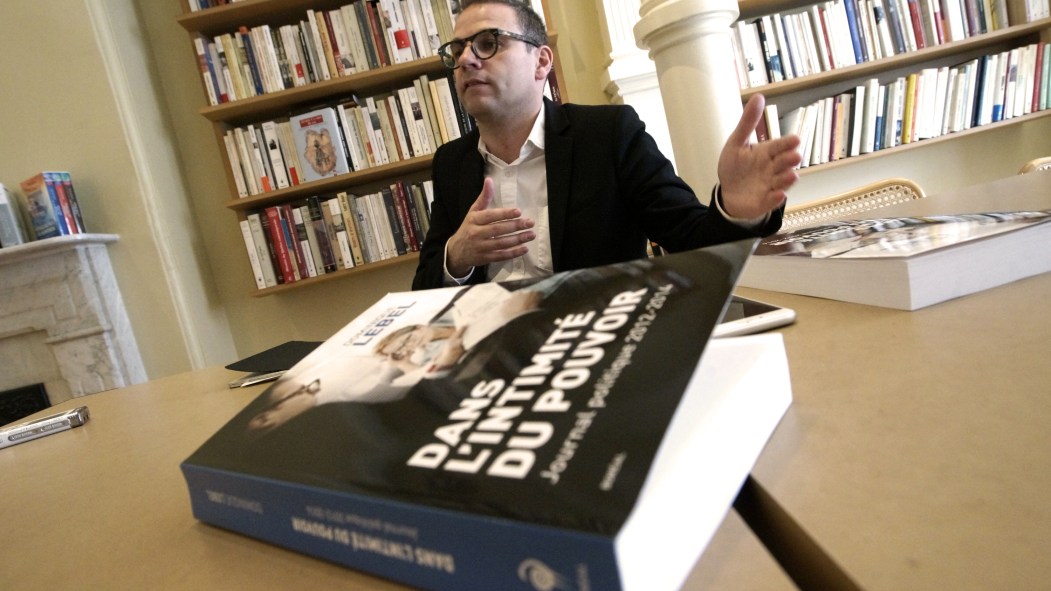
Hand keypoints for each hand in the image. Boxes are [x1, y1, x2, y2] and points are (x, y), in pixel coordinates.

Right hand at [446, 177, 535, 276]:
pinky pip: (500, 256)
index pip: (490, 216)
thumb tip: (489, 180)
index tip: (518, 212)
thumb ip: (484, 198)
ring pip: (500, 243)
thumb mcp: (473, 212)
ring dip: (517, 240)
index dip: (504, 214)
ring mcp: (480, 247)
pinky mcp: (484, 258)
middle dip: (515, 226)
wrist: (456, 251)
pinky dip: (513, 253)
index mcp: (474, 220)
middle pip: (497, 229)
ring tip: (531, 235)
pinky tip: (524, 248)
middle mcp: (476, 233)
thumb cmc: (469, 228)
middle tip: (530, 223)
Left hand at [717, 94, 802, 218]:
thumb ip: (748, 122)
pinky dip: (775, 198)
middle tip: (795, 156)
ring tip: (792, 175)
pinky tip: (778, 194)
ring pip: (782, 182)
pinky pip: (772, 200)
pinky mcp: (765, 201)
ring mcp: (770, 186)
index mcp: (766, 153)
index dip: (786, 144)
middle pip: (783, 163)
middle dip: (789, 160)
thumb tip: (759, 96)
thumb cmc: (736, 166)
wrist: (728, 193)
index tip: (795, 139)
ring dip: (787, 179)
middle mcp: (772, 169)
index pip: (779, 146)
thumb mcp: (737, 142)